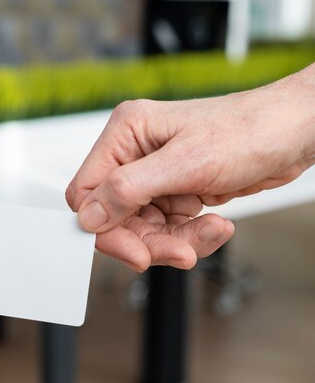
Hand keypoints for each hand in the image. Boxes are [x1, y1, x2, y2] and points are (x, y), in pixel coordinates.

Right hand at [67, 64, 314, 270]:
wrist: (294, 134)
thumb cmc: (249, 130)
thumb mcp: (185, 162)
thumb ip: (128, 189)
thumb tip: (88, 216)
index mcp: (126, 134)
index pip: (88, 191)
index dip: (105, 227)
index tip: (133, 251)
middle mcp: (134, 154)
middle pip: (117, 216)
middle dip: (149, 239)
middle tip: (180, 252)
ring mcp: (155, 174)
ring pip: (144, 228)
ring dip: (175, 240)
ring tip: (209, 233)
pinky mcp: (174, 190)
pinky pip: (167, 228)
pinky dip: (190, 235)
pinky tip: (215, 225)